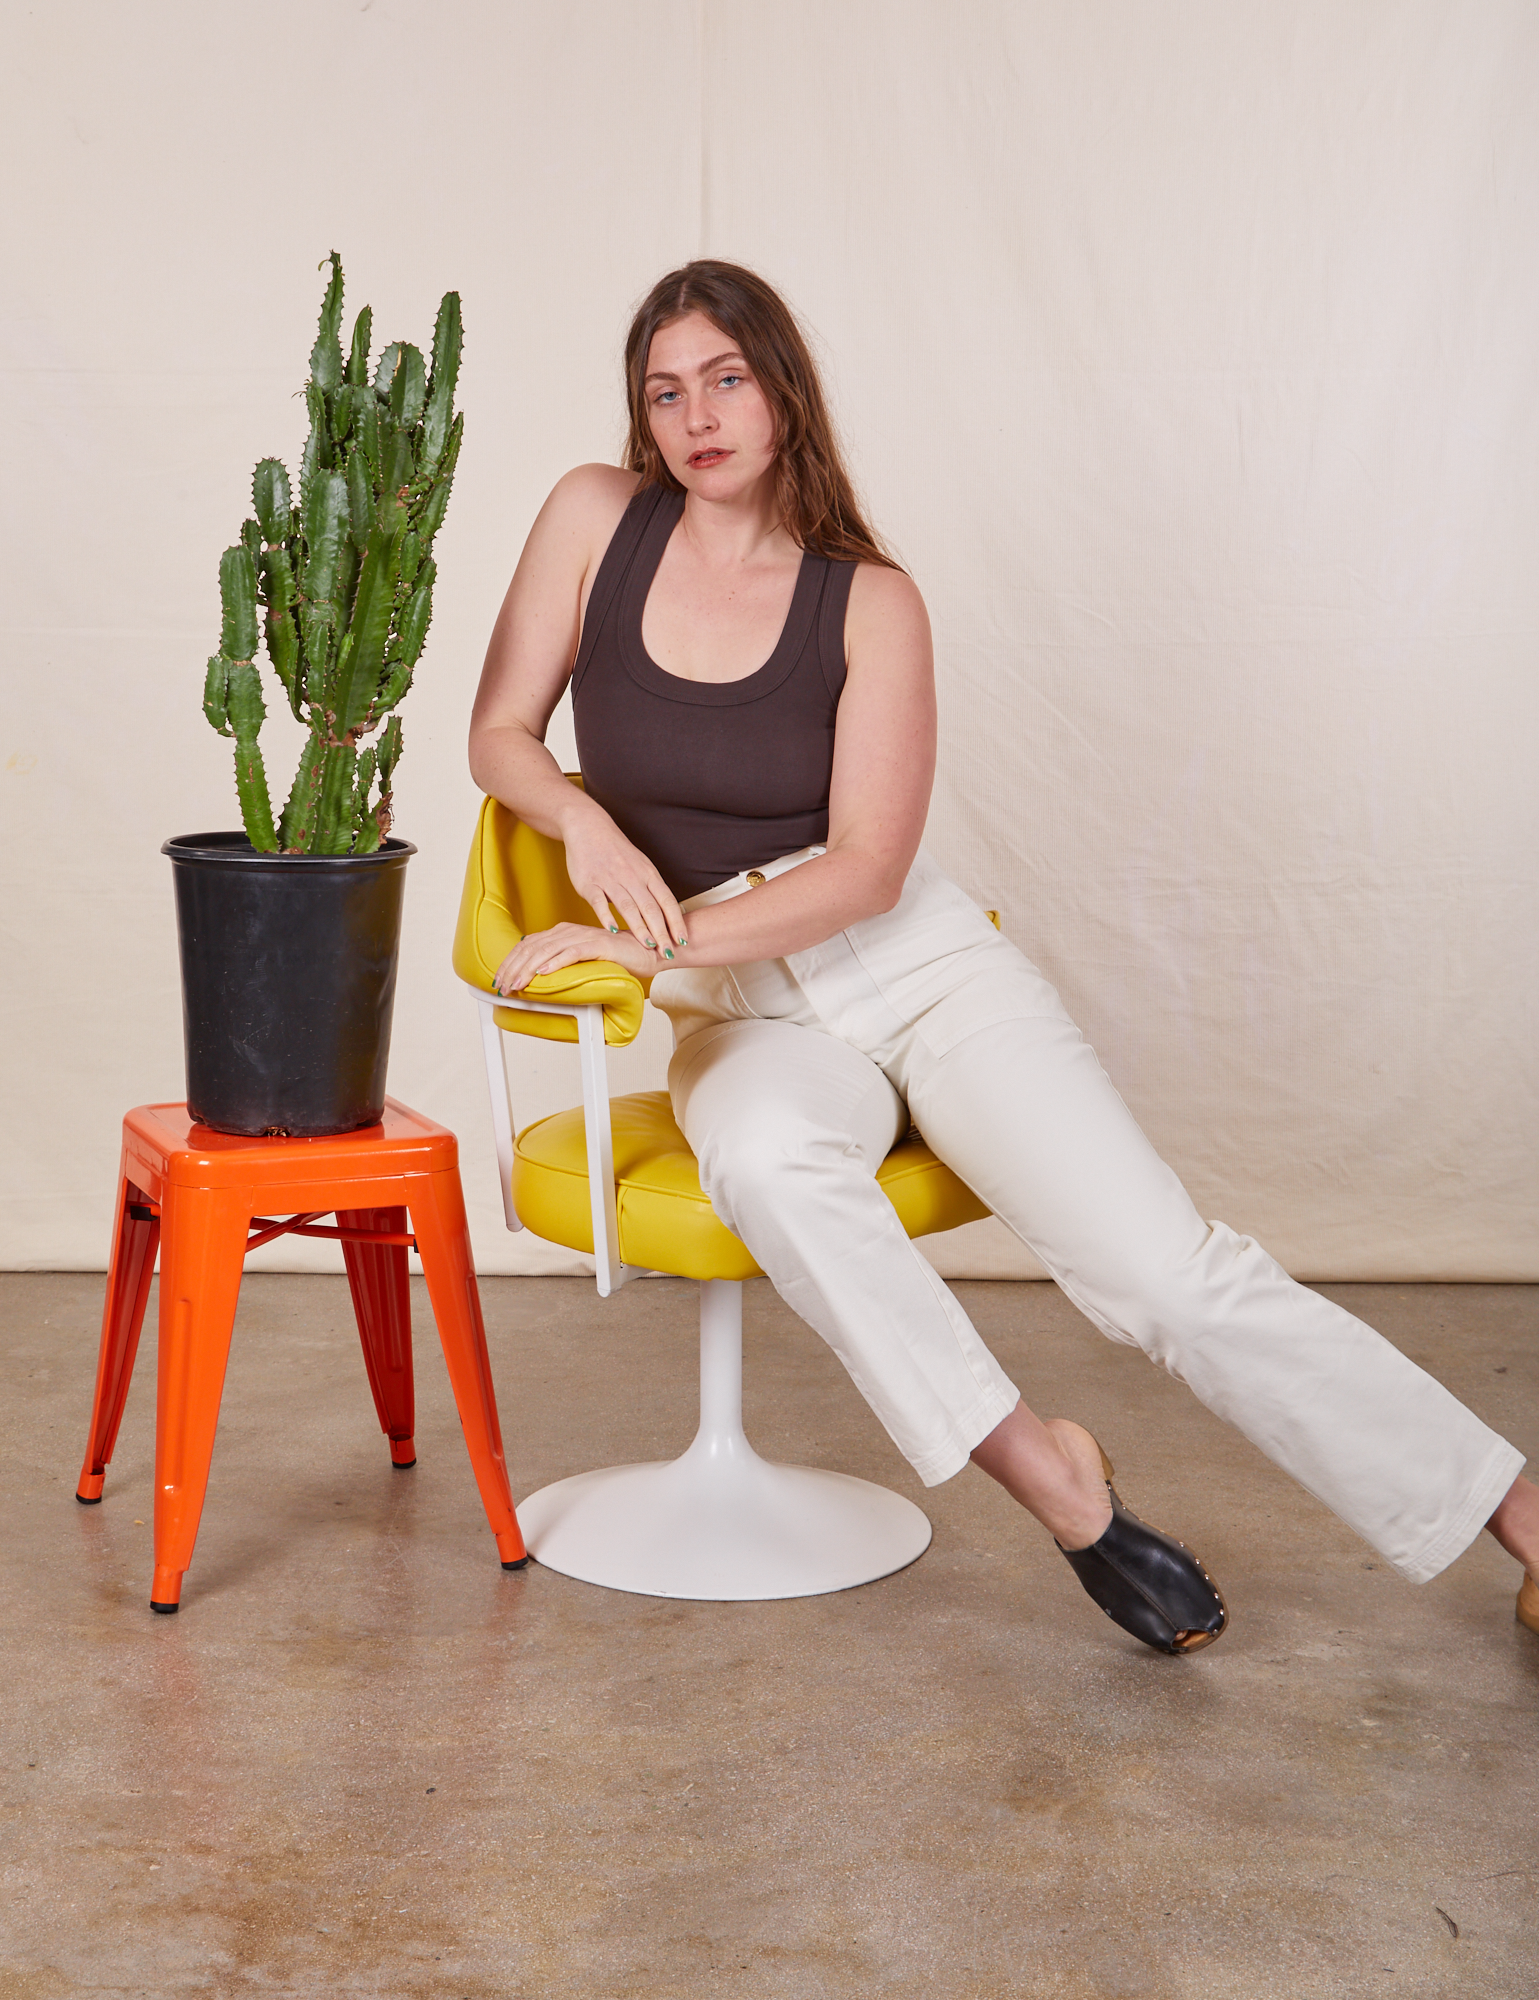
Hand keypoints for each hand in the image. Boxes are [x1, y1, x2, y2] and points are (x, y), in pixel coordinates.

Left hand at [493, 922, 660, 994]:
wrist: (647, 951)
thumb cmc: (616, 958)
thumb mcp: (582, 959)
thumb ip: (562, 960)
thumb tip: (537, 975)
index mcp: (562, 932)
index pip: (527, 944)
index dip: (510, 962)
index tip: (499, 980)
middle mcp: (568, 931)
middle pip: (532, 947)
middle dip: (513, 968)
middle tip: (502, 987)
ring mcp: (583, 936)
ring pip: (547, 951)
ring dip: (528, 969)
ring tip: (516, 985)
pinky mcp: (598, 945)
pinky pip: (572, 953)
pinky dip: (555, 963)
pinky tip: (543, 973)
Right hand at [560, 810, 688, 952]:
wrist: (589, 828)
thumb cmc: (617, 852)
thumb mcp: (641, 866)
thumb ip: (652, 889)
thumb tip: (668, 915)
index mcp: (648, 874)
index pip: (667, 901)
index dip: (676, 921)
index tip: (684, 940)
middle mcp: (632, 877)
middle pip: (651, 908)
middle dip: (662, 932)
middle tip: (669, 952)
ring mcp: (611, 879)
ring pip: (628, 906)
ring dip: (640, 928)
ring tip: (649, 946)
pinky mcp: (590, 883)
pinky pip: (599, 901)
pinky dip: (606, 916)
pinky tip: (613, 930)